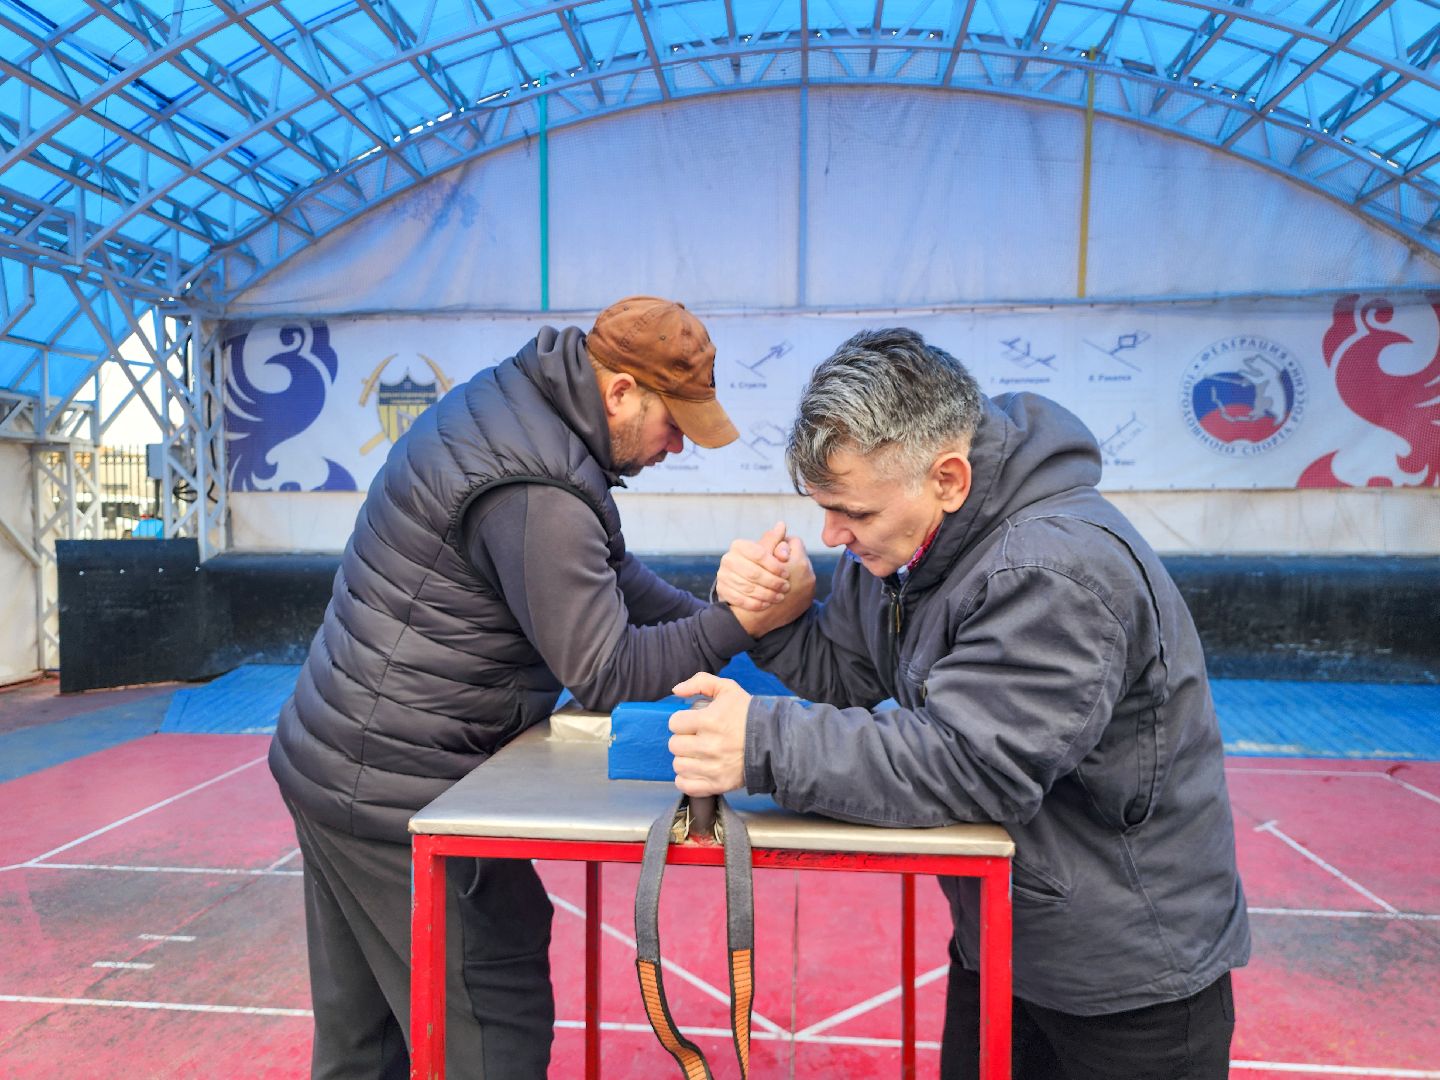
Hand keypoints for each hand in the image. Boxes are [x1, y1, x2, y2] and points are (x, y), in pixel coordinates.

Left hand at [668, 673, 750, 795]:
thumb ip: (700, 682)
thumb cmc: (748, 715)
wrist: (773, 741)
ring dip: (685, 759)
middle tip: (696, 737)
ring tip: (697, 754)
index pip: (675, 723)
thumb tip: (676, 690)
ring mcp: (713, 767)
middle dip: (683, 739)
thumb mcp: (728, 689)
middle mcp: (710, 746)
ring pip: (678, 766)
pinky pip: (686, 785)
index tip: (692, 722)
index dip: (682, 721)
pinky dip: (687, 779)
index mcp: (710, 721)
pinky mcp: (718, 784)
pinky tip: (697, 769)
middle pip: (675, 745)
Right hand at [717, 521, 792, 610]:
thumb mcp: (767, 551)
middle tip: (786, 587)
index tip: (787, 573)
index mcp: (739, 546)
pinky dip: (754, 603)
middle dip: (772, 582)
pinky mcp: (721, 590)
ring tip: (779, 597)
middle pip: (753, 572)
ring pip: (747, 587)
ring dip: (766, 594)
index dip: (774, 565)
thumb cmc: (758, 564)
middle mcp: (728, 559)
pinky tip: (767, 604)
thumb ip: (775, 541)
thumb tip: (782, 525)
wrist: (740, 581)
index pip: (759, 554)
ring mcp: (722, 575)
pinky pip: (739, 599)